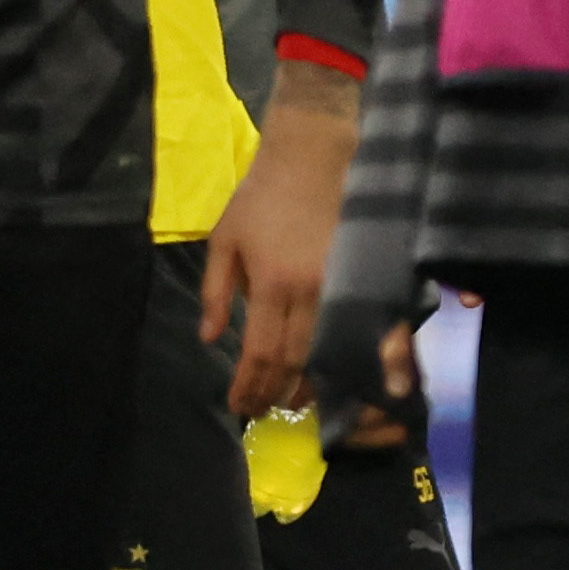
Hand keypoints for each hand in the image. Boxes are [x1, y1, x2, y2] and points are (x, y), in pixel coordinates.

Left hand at [198, 72, 357, 419]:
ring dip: (305, 382)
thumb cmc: (261, 197)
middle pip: (294, 360)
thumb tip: (211, 338)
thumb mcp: (224, 240)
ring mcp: (339, 288)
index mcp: (272, 284)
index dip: (249, 385)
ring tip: (288, 401)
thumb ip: (216, 292)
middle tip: (259, 410)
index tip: (237, 404)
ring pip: (323, 350)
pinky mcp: (358, 280)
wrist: (313, 159)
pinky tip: (322, 370)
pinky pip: (345, 331)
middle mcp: (310, 293)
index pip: (260, 351)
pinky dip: (332, 357)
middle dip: (274, 391)